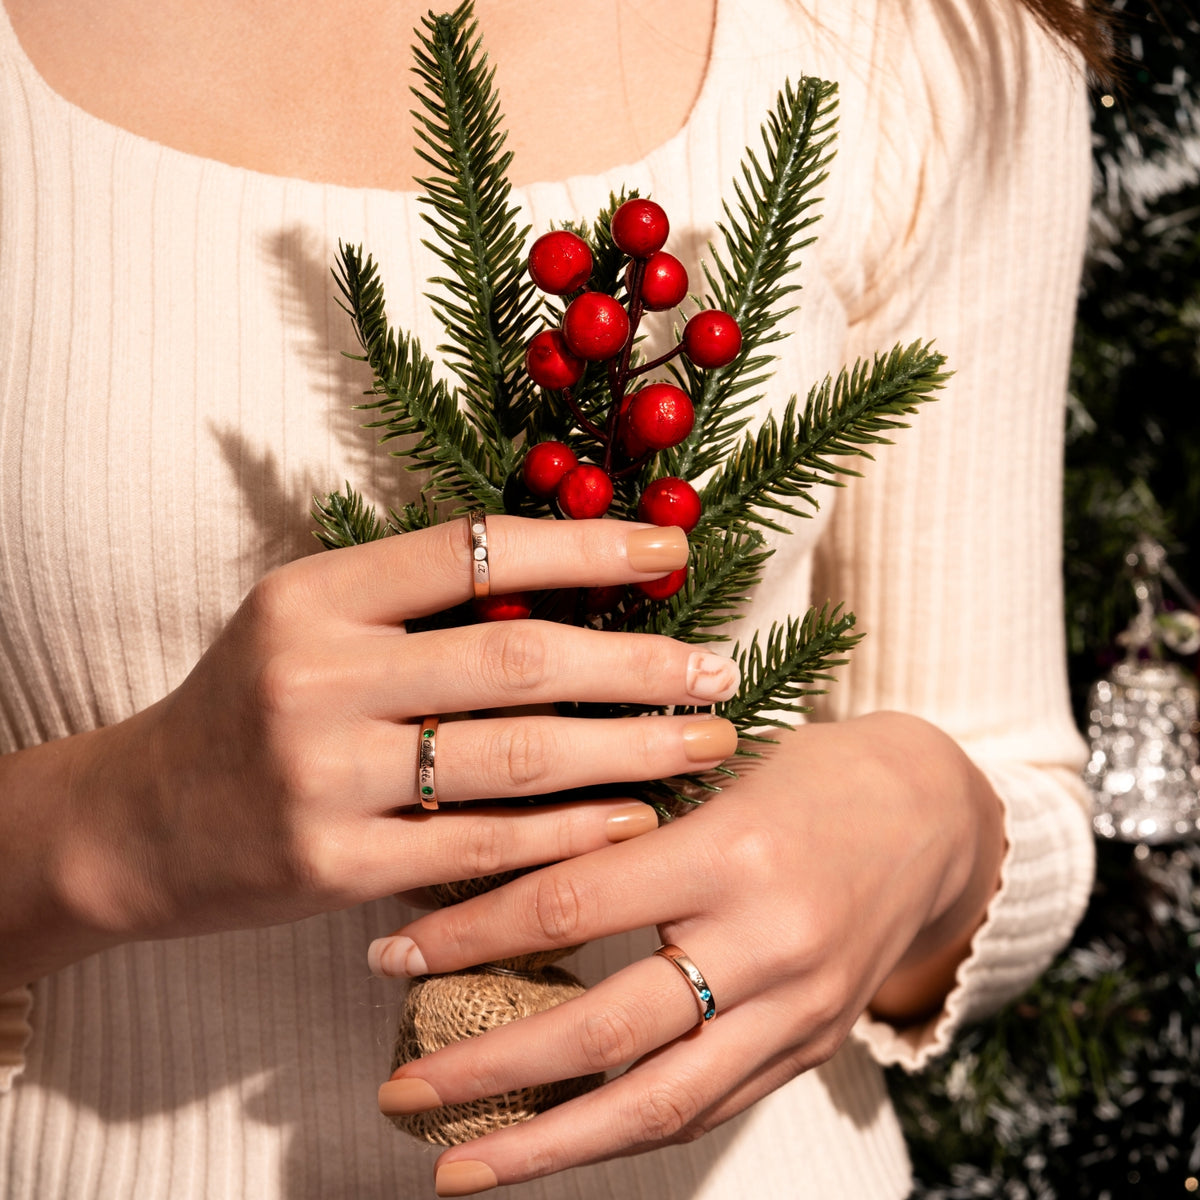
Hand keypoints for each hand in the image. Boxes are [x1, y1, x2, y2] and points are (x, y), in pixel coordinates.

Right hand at [2, 516, 741, 988]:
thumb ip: (418, 607)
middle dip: (638, 665)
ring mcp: (323, 774)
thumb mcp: (312, 624)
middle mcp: (315, 674)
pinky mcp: (332, 865)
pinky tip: (636, 816)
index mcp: (315, 594)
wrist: (139, 823)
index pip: (473, 550)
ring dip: (629, 750)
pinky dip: (571, 831)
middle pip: (516, 659)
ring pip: (515, 756)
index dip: (584, 548)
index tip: (670, 555)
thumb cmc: (251, 706)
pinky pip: (482, 845)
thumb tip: (572, 590)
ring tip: (707, 741)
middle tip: (720, 670)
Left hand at [371, 711, 1005, 1193]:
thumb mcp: (713, 768)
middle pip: (605, 1032)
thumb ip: (620, 821)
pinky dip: (625, 1135)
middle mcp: (767, 944)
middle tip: (401, 1093)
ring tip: (460, 1170)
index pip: (570, 906)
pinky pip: (709, 1109)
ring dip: (548, 1148)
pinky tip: (562, 1147)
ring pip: (658, 1104)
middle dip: (490, 1071)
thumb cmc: (807, 773)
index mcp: (728, 853)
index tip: (394, 958)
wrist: (932, 816)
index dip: (469, 936)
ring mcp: (797, 1010)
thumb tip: (491, 868)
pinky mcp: (812, 1046)